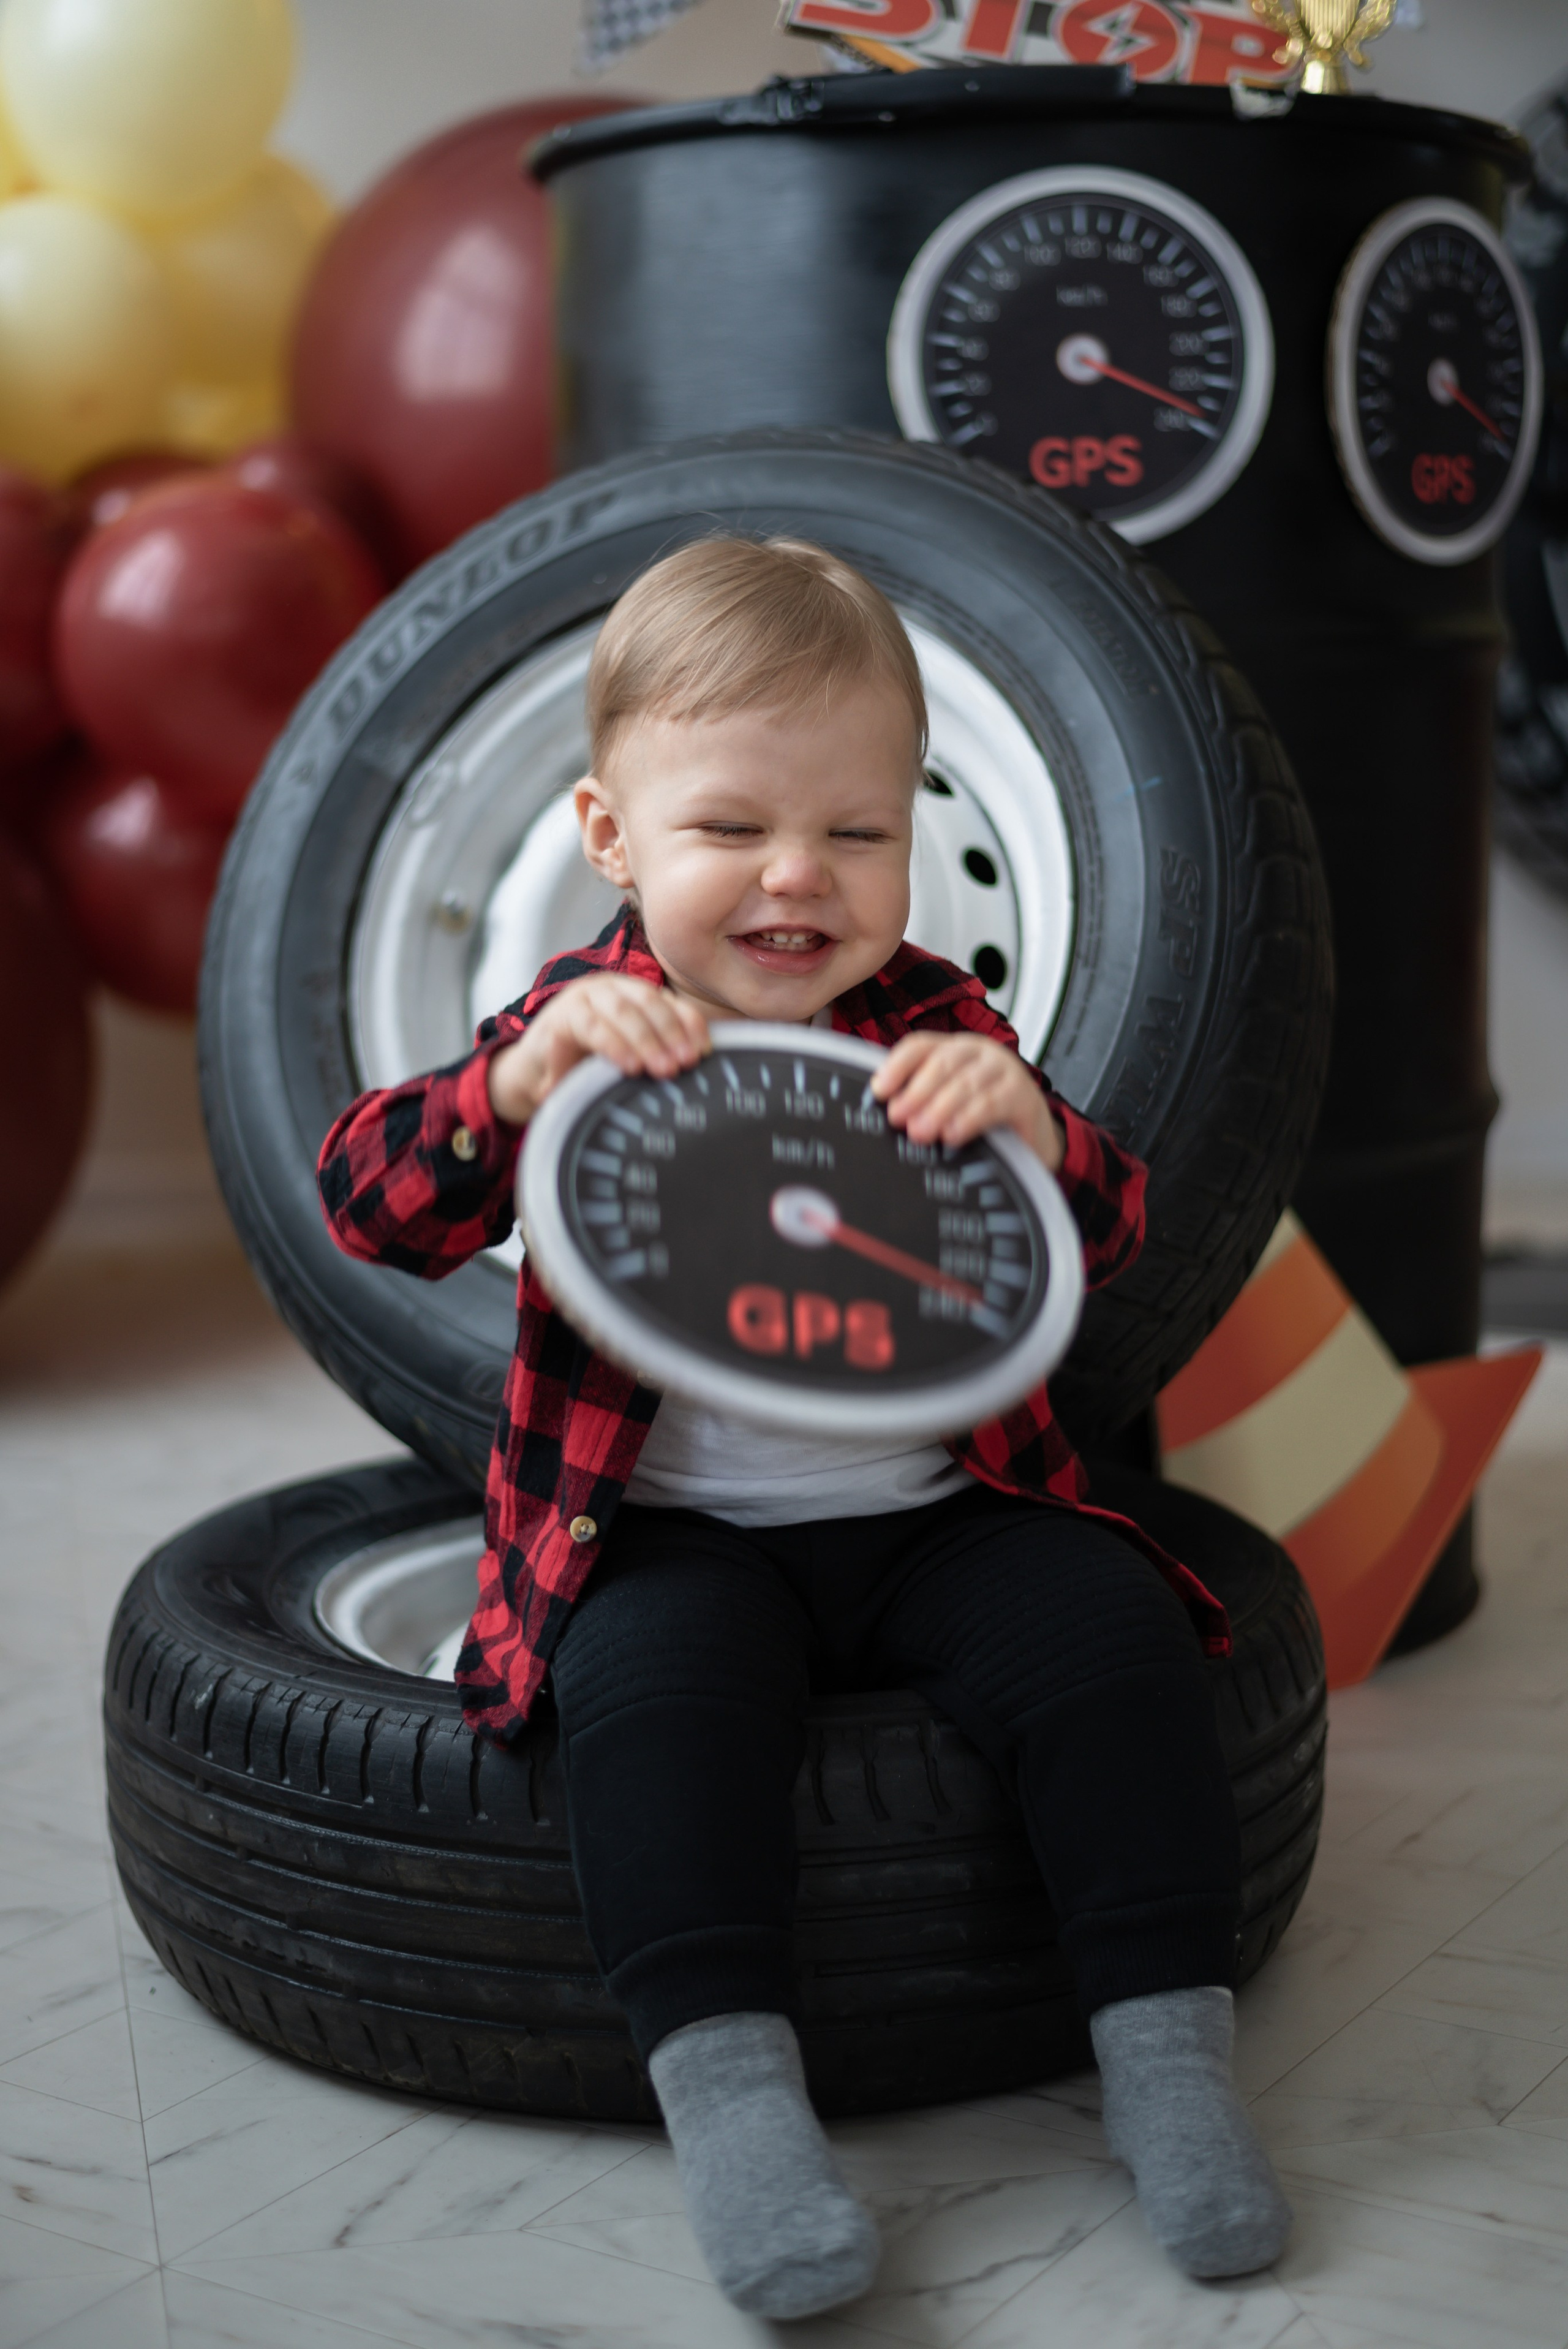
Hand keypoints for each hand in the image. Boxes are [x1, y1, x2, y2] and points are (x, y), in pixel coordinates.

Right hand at [487, 975, 709, 1126]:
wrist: (536, 1075)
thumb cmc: (588, 1065)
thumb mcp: (628, 1057)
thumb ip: (656, 1053)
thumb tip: (699, 1066)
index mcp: (633, 994)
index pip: (671, 1003)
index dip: (689, 1025)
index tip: (703, 1053)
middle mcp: (611, 988)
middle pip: (649, 1002)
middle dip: (670, 1033)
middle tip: (684, 1064)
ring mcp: (585, 997)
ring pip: (623, 1011)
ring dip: (646, 1040)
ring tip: (662, 1069)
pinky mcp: (562, 1016)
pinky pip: (592, 1027)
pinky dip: (613, 1046)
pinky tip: (628, 1066)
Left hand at [872, 1031, 1064, 1172]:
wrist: (1032, 1137)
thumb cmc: (985, 1119)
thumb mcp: (949, 1105)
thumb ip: (922, 1103)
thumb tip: (887, 1112)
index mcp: (955, 1049)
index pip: (920, 1046)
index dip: (897, 1065)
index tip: (879, 1090)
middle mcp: (978, 1052)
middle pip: (942, 1062)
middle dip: (916, 1091)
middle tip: (898, 1116)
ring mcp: (1002, 1068)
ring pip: (965, 1083)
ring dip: (938, 1108)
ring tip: (920, 1131)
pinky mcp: (1021, 1093)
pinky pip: (991, 1103)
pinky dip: (968, 1118)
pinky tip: (953, 1133)